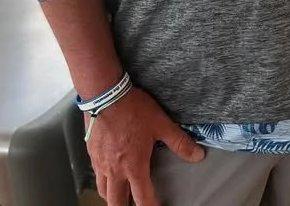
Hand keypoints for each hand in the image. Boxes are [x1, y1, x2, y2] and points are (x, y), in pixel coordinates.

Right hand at [87, 87, 204, 205]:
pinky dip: (103, 180)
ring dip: (113, 196)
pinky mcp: (91, 154)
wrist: (105, 95)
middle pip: (116, 202)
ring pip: (103, 191)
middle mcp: (114, 170)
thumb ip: (179, 142)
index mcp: (133, 166)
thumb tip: (197, 155)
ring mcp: (100, 163)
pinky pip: (96, 175)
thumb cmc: (132, 109)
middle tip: (134, 204)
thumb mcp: (160, 124)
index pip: (142, 198)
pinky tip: (108, 172)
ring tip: (121, 193)